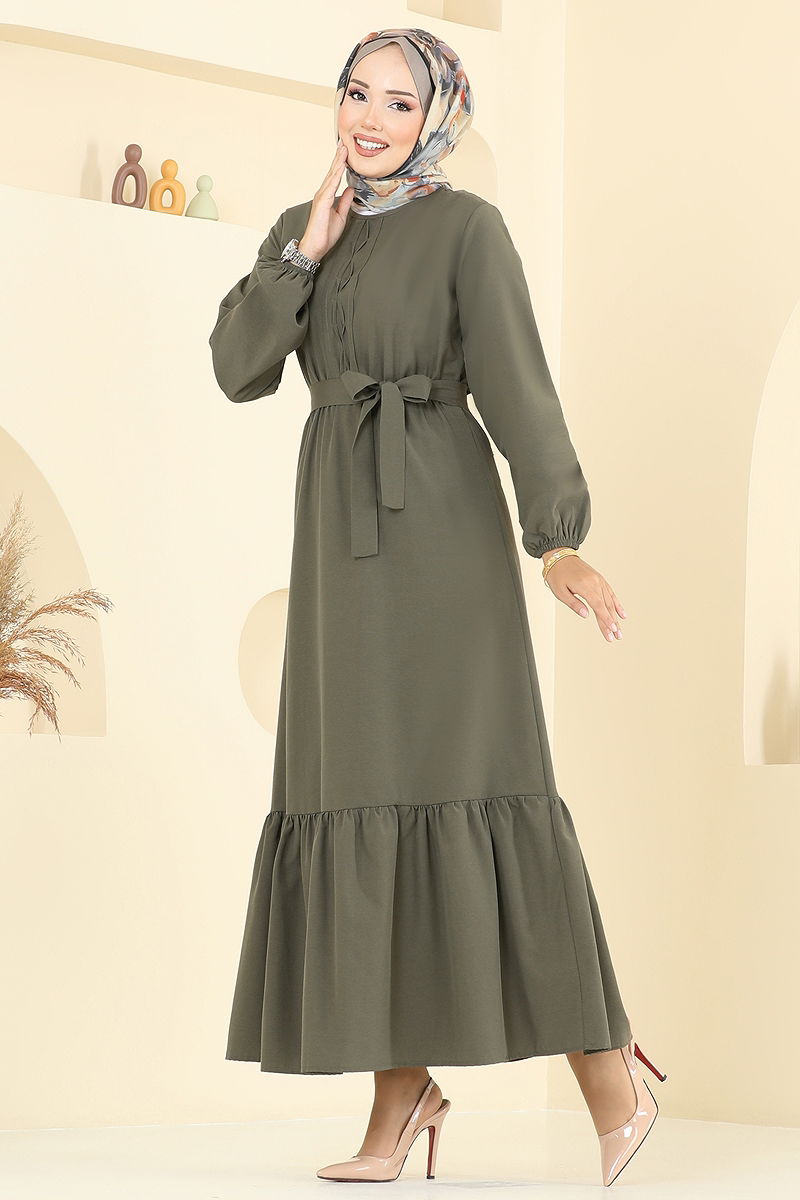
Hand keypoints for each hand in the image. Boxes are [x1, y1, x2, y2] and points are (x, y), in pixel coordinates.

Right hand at [297, 140, 354, 261]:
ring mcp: (321, 197)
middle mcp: (322, 194)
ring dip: (337, 162)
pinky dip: (336, 175)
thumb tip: (351, 190)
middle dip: (338, 157)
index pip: (335, 177)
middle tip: (344, 143)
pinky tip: (340, 167)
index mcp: (327, 197)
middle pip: (332, 172)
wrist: (315, 247)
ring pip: (331, 176)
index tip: (345, 152)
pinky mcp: (321, 203)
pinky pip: (330, 186)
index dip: (340, 164)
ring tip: (343, 149)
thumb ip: (344, 202)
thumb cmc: (324, 234)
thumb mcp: (341, 216)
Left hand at [542, 550, 627, 642]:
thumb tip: (586, 615)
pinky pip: (610, 593)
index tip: (612, 631)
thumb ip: (574, 603)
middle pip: (606, 606)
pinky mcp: (599, 579)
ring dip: (616, 616)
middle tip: (617, 636)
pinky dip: (617, 604)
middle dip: (612, 623)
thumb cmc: (557, 574)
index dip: (606, 620)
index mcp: (585, 586)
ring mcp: (599, 580)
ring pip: (610, 601)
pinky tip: (622, 613)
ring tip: (619, 630)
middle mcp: (595, 582)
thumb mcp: (560, 591)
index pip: (598, 606)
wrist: (560, 556)